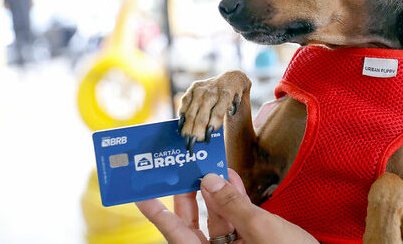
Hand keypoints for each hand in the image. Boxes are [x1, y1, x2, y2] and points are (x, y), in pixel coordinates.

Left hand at [136, 168, 316, 243]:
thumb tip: (209, 180)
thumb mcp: (261, 228)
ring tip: (209, 168)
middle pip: (194, 226)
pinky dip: (236, 201)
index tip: (141, 195)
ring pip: (218, 221)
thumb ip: (234, 204)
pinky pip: (237, 222)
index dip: (158, 213)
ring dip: (216, 193)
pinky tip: (234, 180)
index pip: (176, 234)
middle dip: (189, 196)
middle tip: (179, 172)